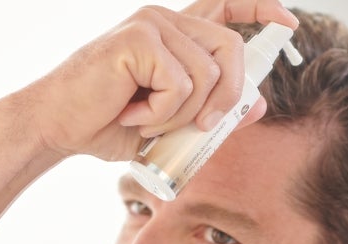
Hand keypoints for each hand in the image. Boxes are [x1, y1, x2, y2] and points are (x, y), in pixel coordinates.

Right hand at [14, 1, 293, 161]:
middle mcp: (165, 21)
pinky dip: (161, 114)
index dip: (260, 9)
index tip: (289, 22)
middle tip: (199, 127)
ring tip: (145, 120)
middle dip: (225, 99)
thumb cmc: (109, 123)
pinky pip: (179, 84)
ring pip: (206, 75)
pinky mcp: (139, 38)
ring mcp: (152, 25)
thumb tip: (260, 106)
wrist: (59, 126)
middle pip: (231, 50)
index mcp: (173, 36)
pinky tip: (132, 114)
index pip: (225, 5)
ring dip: (182, 114)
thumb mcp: (171, 123)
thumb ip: (213, 112)